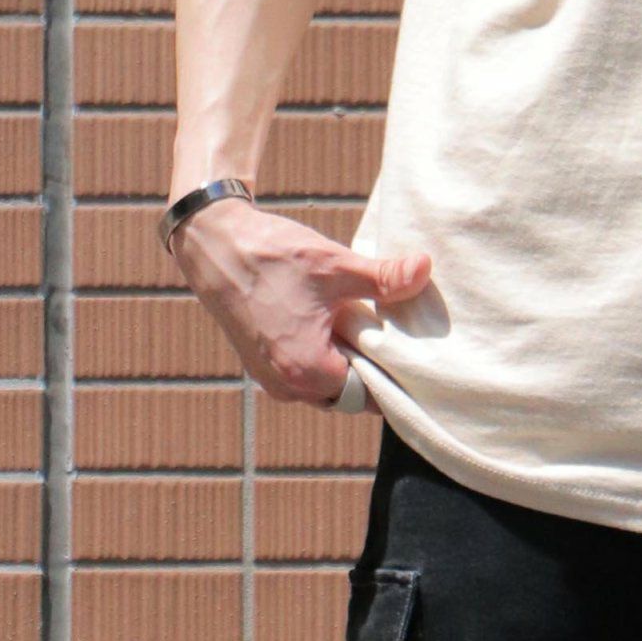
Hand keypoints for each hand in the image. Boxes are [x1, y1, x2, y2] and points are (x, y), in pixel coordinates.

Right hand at [169, 197, 430, 405]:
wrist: (216, 245)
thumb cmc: (273, 257)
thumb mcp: (337, 266)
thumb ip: (385, 277)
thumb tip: (426, 269)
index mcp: (307, 372)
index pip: (369, 395)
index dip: (395, 375)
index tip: (417, 352)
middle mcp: (287, 386)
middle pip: (350, 393)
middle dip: (375, 366)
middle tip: (400, 332)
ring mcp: (272, 377)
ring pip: (328, 381)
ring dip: (350, 357)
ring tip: (372, 322)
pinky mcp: (264, 361)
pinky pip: (308, 369)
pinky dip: (328, 351)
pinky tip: (342, 318)